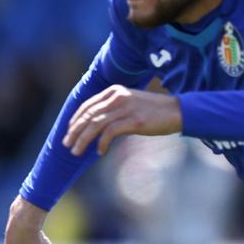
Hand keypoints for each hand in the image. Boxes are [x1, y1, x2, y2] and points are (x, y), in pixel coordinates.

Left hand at [64, 80, 180, 156]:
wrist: (177, 111)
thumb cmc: (153, 111)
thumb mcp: (130, 103)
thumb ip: (113, 109)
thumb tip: (96, 126)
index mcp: (114, 91)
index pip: (87, 105)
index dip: (75, 120)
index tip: (69, 131)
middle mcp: (117, 97)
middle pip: (88, 115)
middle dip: (75, 131)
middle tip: (66, 144)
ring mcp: (126, 108)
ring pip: (95, 124)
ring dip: (83, 140)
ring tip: (76, 152)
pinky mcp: (134, 120)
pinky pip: (110, 133)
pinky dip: (102, 143)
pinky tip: (100, 152)